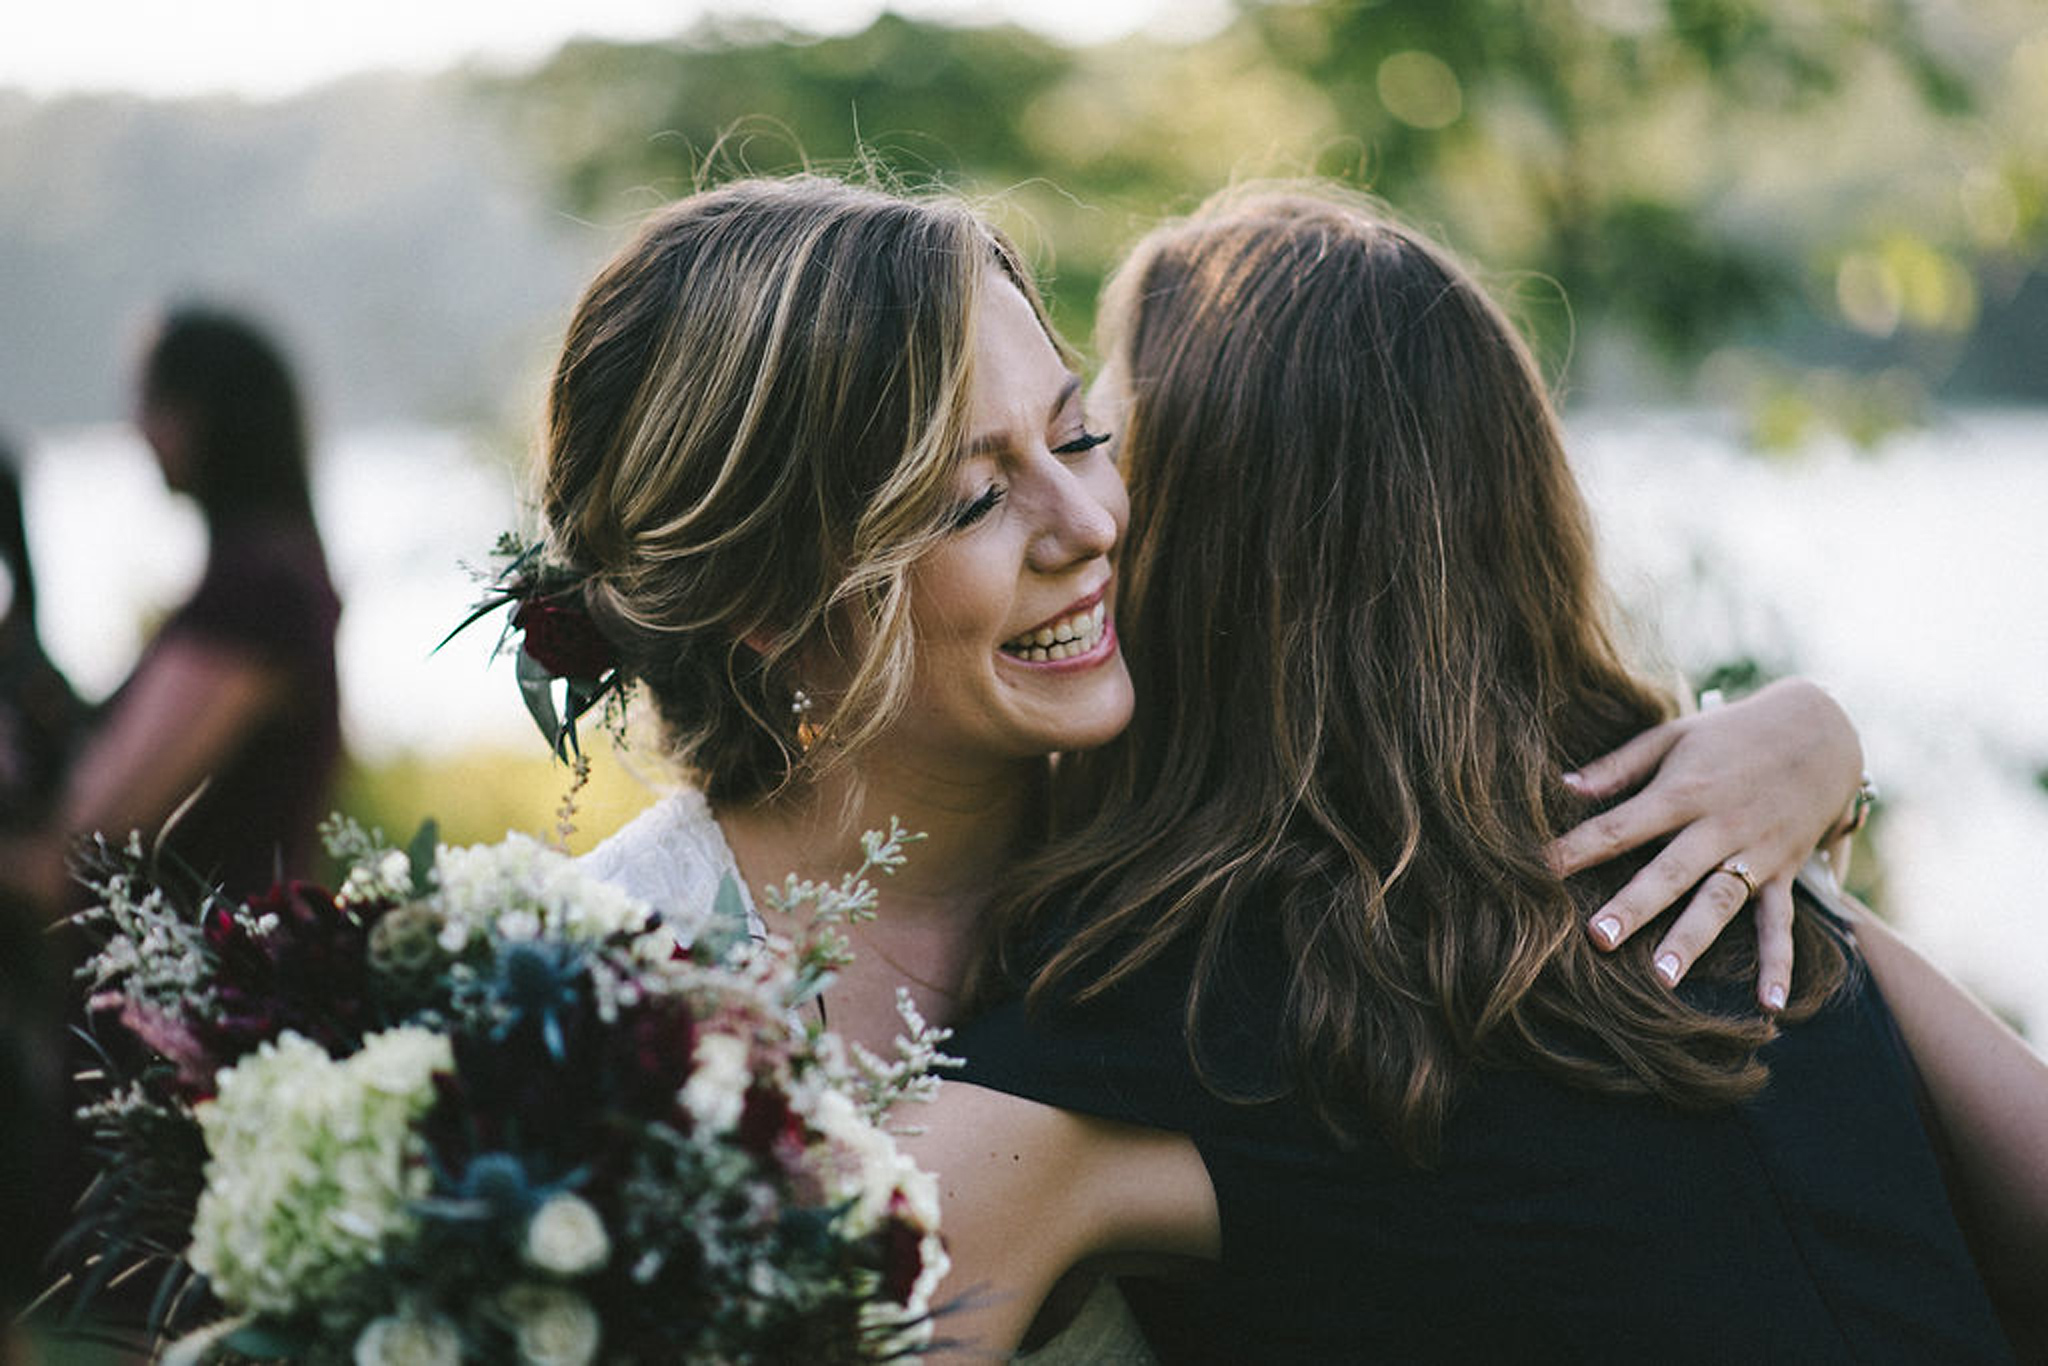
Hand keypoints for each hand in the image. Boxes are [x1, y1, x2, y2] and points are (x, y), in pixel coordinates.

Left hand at [1546, 678, 1863, 1008]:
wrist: (1821, 731)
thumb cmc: (1729, 735)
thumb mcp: (1672, 736)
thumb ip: (1618, 766)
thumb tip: (1562, 787)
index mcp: (1682, 791)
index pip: (1622, 825)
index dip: (1579, 847)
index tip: (1538, 870)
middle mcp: (1718, 826)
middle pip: (1671, 872)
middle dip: (1635, 905)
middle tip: (1599, 938)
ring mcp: (1755, 853)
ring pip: (1720, 902)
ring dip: (1693, 940)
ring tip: (1662, 977)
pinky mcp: (1784, 872)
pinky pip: (1781, 922)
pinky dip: (1779, 963)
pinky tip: (1770, 1004)